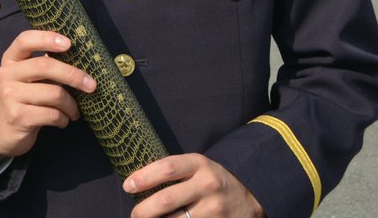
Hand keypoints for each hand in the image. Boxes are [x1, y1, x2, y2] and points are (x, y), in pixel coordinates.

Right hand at [0, 30, 95, 171]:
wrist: (3, 133)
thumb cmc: (24, 101)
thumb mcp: (28, 79)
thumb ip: (45, 66)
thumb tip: (79, 57)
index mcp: (10, 60)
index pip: (25, 40)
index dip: (47, 38)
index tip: (69, 43)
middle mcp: (6, 74)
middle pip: (45, 65)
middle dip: (73, 75)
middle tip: (91, 85)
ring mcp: (9, 95)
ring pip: (53, 93)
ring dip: (71, 105)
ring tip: (74, 111)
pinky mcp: (17, 116)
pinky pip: (51, 114)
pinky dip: (63, 119)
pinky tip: (62, 121)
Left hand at [124, 153, 264, 217]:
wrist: (250, 196)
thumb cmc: (211, 180)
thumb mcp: (197, 167)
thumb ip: (174, 172)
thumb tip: (137, 182)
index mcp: (199, 164)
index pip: (166, 168)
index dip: (143, 177)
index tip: (127, 186)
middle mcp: (207, 185)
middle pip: (167, 200)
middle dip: (144, 210)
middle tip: (134, 214)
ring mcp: (214, 208)